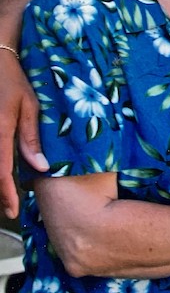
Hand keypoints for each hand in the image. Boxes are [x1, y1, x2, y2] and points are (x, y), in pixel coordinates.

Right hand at [0, 52, 46, 218]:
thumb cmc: (15, 82)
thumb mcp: (30, 106)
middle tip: (12, 208)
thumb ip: (32, 138)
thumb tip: (41, 167)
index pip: (1, 170)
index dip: (7, 193)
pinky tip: (4, 174)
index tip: (13, 210)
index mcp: (0, 130)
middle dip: (1, 192)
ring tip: (9, 197)